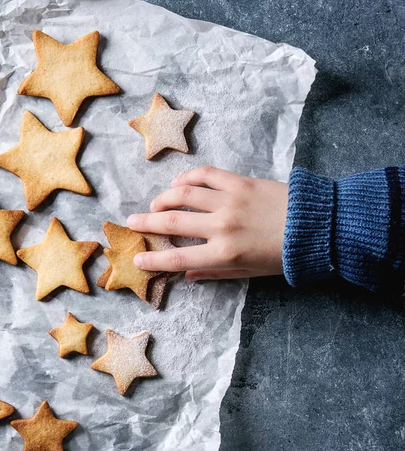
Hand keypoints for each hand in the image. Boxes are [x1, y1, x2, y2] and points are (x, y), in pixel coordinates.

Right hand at [126, 165, 287, 280]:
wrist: (319, 226)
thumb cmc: (285, 255)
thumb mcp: (251, 272)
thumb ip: (216, 272)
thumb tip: (188, 276)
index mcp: (225, 252)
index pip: (178, 257)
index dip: (154, 259)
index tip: (137, 260)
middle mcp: (221, 225)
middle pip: (173, 221)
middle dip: (146, 222)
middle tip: (131, 222)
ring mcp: (229, 200)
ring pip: (184, 194)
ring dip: (163, 198)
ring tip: (154, 203)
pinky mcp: (239, 181)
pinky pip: (206, 175)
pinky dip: (188, 177)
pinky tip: (178, 183)